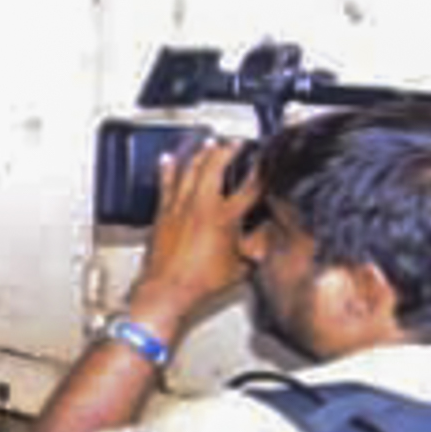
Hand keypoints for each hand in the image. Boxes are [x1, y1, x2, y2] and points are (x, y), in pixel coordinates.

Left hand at [127, 140, 263, 317]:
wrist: (167, 288)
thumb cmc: (202, 281)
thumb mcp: (242, 265)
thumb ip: (257, 246)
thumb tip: (265, 235)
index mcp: (225, 217)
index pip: (250, 188)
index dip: (262, 173)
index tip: (268, 163)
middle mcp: (201, 206)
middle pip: (214, 166)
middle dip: (226, 150)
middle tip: (234, 142)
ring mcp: (179, 206)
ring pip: (189, 169)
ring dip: (200, 153)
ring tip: (208, 143)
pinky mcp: (162, 212)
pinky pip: (165, 183)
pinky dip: (167, 168)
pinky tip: (167, 158)